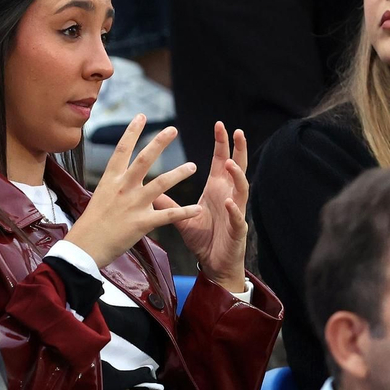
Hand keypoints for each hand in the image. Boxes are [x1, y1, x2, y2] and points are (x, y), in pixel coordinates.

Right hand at [67, 115, 200, 268]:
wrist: (85, 247)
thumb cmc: (91, 224)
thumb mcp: (100, 197)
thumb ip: (115, 185)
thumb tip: (121, 175)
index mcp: (111, 180)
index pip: (122, 150)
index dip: (132, 131)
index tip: (142, 116)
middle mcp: (123, 188)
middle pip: (144, 159)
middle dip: (159, 143)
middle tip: (172, 129)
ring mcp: (133, 204)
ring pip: (161, 184)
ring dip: (179, 174)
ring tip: (193, 166)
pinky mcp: (142, 223)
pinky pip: (168, 216)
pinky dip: (184, 212)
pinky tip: (197, 209)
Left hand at [158, 122, 248, 293]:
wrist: (214, 265)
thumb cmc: (204, 239)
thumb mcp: (182, 217)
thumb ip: (167, 202)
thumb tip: (148, 187)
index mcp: (217, 190)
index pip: (221, 161)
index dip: (222, 143)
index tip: (219, 125)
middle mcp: (229, 196)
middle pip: (237, 168)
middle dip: (238, 150)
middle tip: (236, 131)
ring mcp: (235, 212)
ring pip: (241, 189)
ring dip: (236, 176)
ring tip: (229, 164)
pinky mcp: (237, 230)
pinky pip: (237, 217)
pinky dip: (233, 209)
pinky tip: (228, 201)